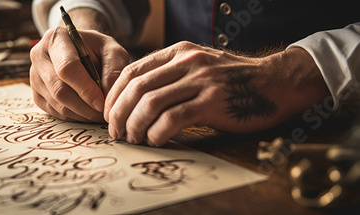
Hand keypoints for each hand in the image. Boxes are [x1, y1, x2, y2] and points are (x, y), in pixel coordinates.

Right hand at [30, 27, 128, 121]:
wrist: (80, 51)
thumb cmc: (97, 49)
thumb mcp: (112, 50)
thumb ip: (114, 70)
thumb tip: (107, 97)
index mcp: (56, 39)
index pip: (67, 67)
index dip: (85, 88)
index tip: (102, 102)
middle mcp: (39, 56)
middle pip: (60, 90)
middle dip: (85, 106)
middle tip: (104, 113)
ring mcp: (35, 77)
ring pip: (58, 105)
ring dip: (82, 114)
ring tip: (100, 113)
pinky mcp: (36, 95)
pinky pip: (55, 113)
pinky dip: (75, 117)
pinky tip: (88, 112)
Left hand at [104, 41, 328, 146]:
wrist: (275, 83)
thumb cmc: (234, 80)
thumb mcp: (199, 65)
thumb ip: (171, 74)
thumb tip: (137, 96)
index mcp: (179, 52)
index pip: (132, 71)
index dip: (114, 95)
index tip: (109, 113)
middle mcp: (186, 63)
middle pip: (137, 88)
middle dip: (118, 113)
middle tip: (116, 131)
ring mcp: (200, 81)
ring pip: (150, 104)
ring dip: (134, 125)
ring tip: (133, 138)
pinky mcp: (212, 102)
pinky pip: (173, 119)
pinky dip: (157, 132)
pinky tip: (154, 140)